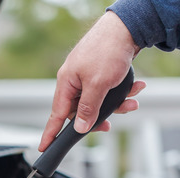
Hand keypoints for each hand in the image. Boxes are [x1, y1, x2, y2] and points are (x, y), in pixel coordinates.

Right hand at [39, 12, 143, 151]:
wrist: (127, 28)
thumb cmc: (107, 50)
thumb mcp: (98, 85)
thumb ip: (87, 109)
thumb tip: (80, 127)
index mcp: (67, 83)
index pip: (56, 115)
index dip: (50, 133)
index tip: (44, 147)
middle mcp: (74, 80)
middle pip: (81, 111)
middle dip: (99, 117)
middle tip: (109, 126)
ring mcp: (87, 76)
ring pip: (98, 102)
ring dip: (116, 104)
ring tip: (131, 102)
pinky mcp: (101, 72)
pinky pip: (108, 91)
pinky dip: (122, 92)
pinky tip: (135, 87)